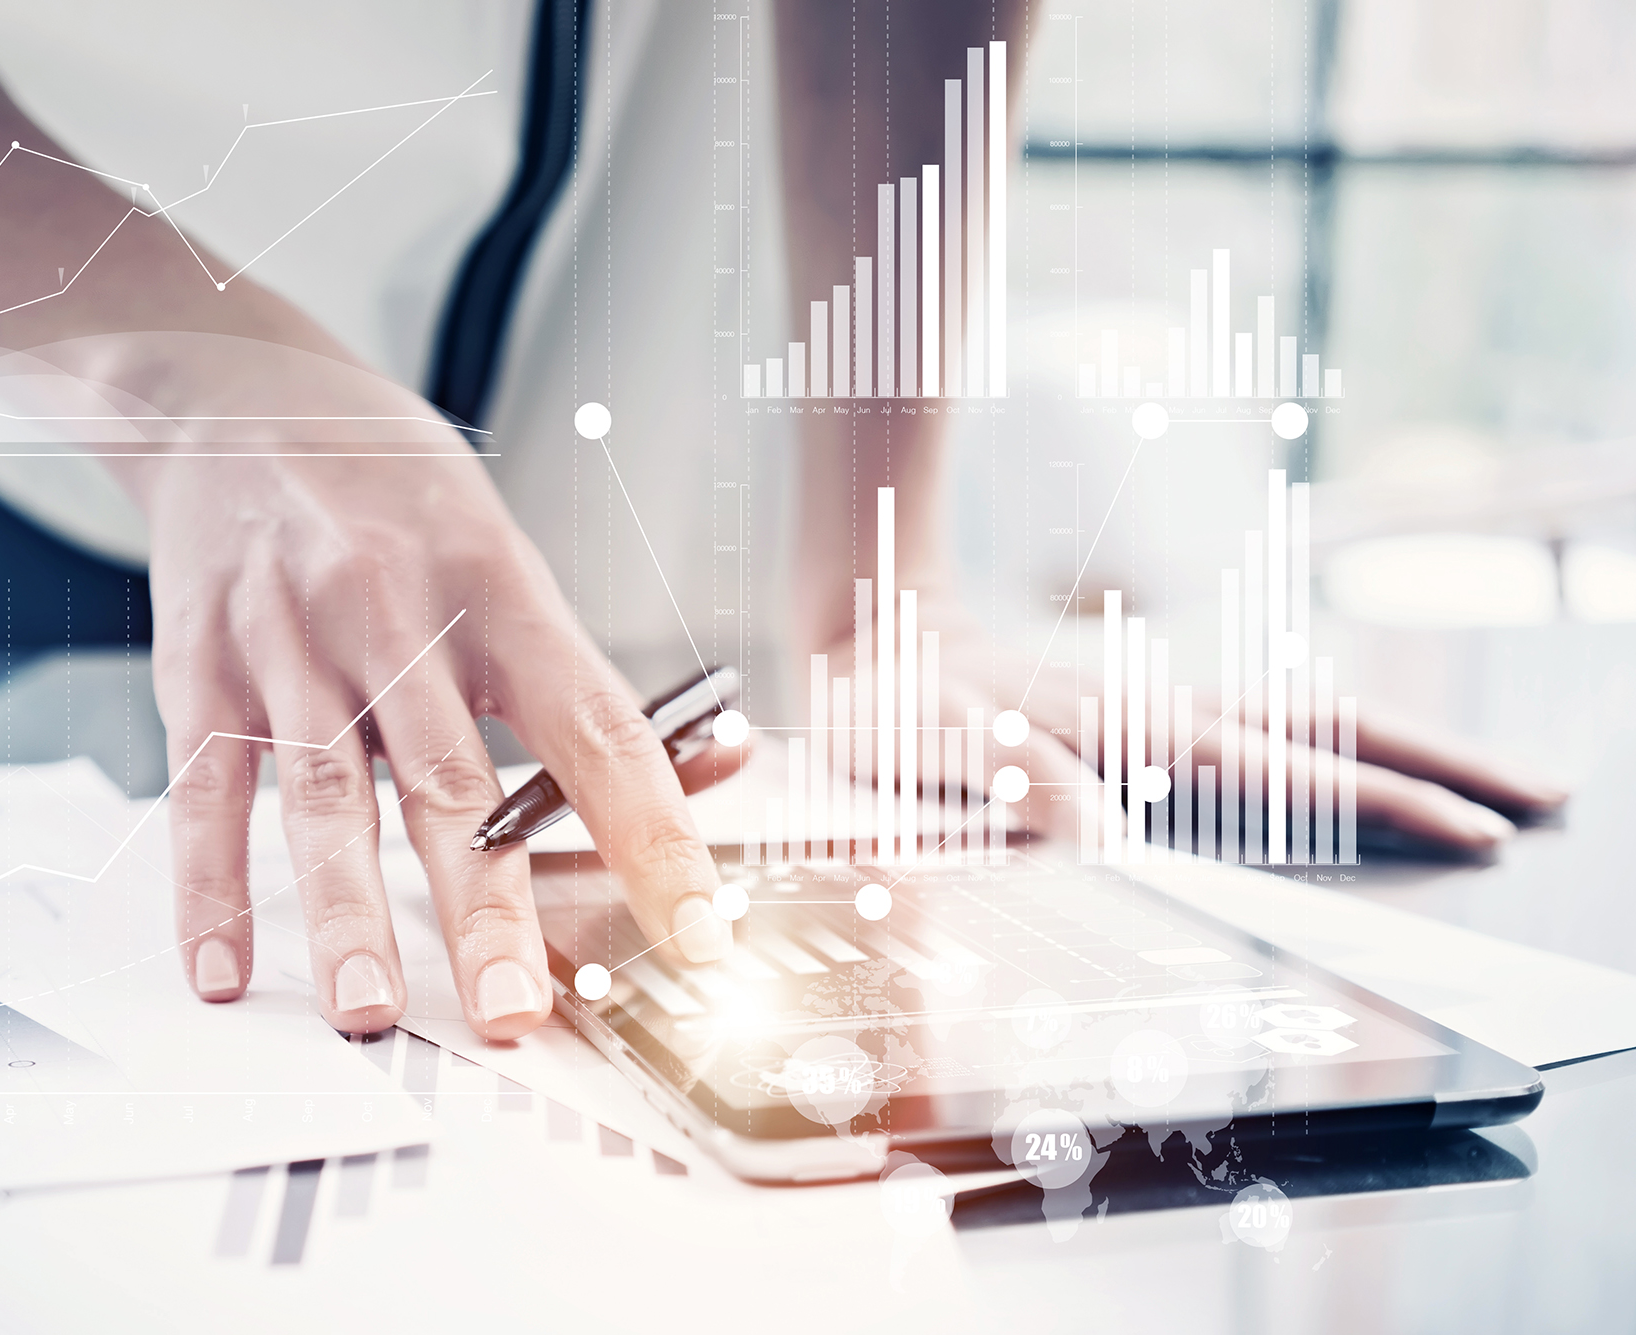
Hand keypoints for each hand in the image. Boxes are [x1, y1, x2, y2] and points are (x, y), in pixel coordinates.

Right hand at [0, 0, 742, 1040]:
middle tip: (514, 1014)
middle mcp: (391, 610)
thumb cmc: (392, 488)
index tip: (696, 932)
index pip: (593, 726)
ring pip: (323, 795)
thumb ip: (592, 678)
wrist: (233, 393)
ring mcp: (287, 639)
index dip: (653, 835)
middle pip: (449, 779)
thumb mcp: (507, 553)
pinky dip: (209, 884)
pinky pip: (207, 786)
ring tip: (369, 1010)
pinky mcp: (201, 663)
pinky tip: (223, 966)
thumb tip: (718, 765)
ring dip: (347, 913)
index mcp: (494, 583)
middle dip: (484, 909)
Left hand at [802, 589, 1566, 858]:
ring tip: (1499, 778)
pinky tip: (1369, 757)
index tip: (1480, 835)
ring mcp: (1166, 706)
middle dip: (1447, 766)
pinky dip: (1337, 738)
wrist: (870, 639)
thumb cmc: (896, 704)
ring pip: (1315, 717)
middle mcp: (1172, 714)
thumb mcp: (934, 746)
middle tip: (1548, 798)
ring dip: (1409, 746)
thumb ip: (1016, 780)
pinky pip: (1268, 721)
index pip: (1297, 771)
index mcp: (1142, 733)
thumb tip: (1103, 832)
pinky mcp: (1146, 711)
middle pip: (1339, 732)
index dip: (1392, 802)